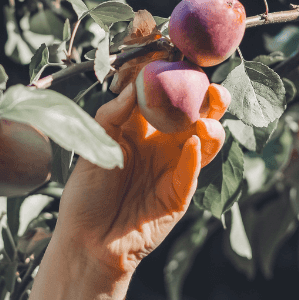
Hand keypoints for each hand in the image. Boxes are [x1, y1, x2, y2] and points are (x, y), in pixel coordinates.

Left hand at [55, 81, 228, 276]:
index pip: (165, 95)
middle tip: (211, 89)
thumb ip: (114, 113)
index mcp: (141, 127)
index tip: (183, 59)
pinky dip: (196, 155)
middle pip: (195, 114)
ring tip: (205, 121)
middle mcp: (162, 143)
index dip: (176, 78)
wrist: (88, 240)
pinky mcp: (180, 193)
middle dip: (208, 99)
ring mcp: (175, 167)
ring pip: (205, 140)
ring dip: (210, 127)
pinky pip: (193, 170)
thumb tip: (134, 85)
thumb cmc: (87, 192)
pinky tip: (194, 143)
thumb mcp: (95, 143)